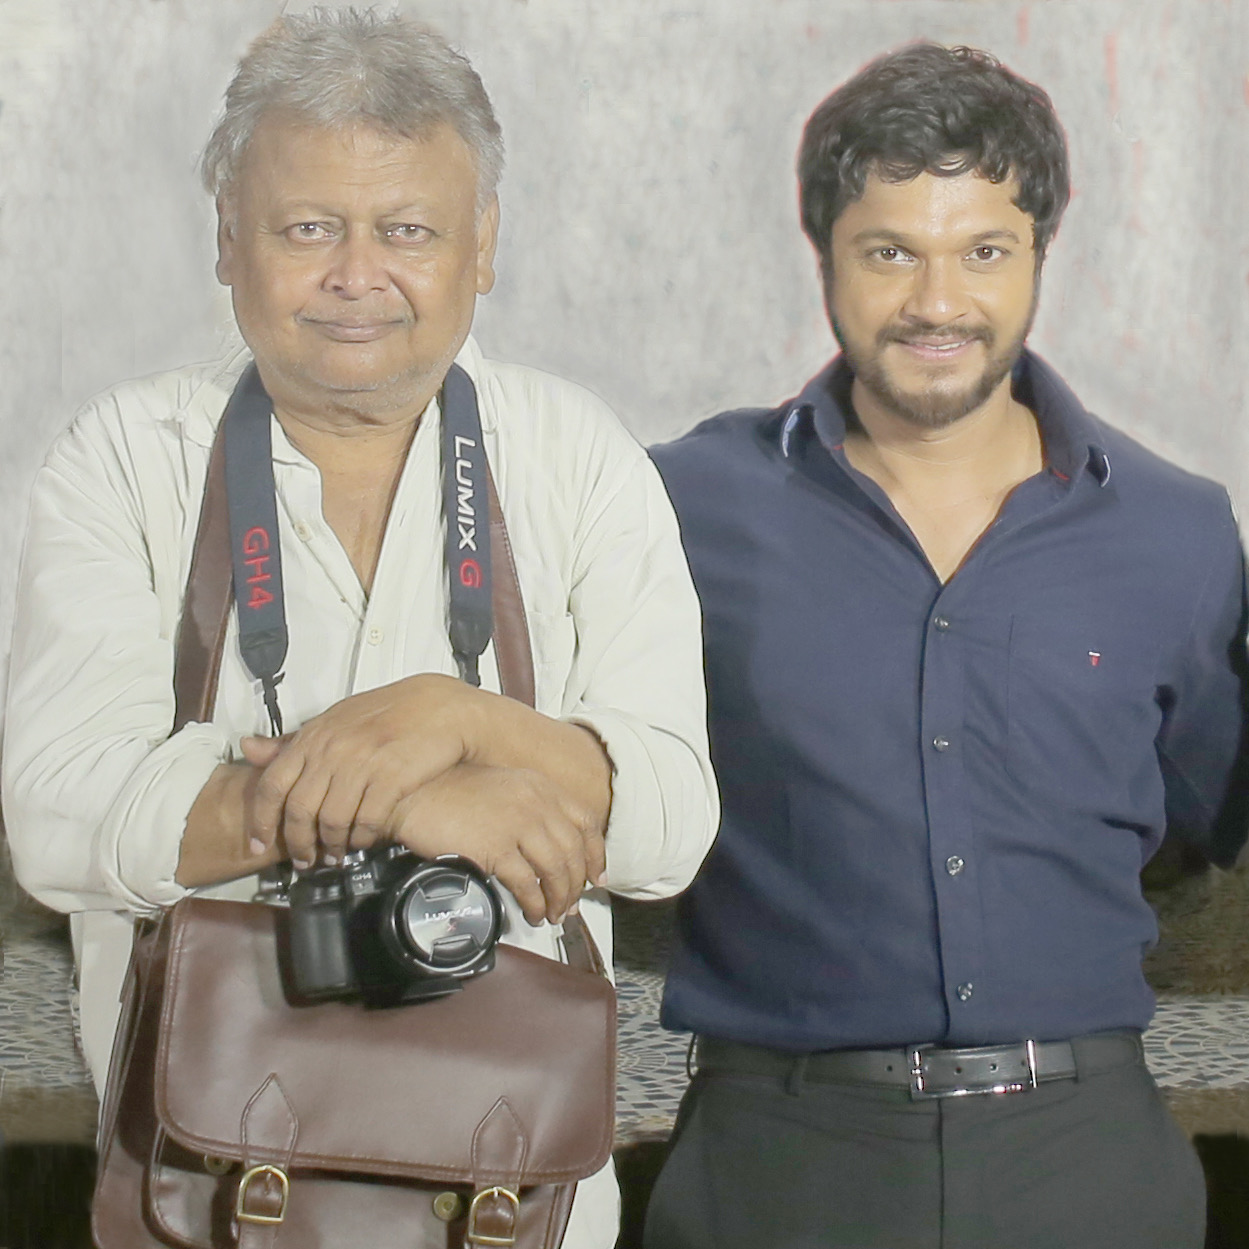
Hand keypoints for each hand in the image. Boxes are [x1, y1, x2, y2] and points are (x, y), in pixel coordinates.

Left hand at [240, 674, 479, 867]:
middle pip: (300, 810)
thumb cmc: (389, 714)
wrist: (441, 708)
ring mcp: (363, 763)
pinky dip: (362, 838)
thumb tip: (249, 749)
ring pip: (333, 820)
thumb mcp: (335, 721)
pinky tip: (363, 841)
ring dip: (332, 845)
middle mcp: (333, 749)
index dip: (261, 822)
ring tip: (336, 855)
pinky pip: (367, 821)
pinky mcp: (392, 778)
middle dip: (299, 843)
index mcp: (314, 736)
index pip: (272, 785)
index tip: (258, 845)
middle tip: (304, 859)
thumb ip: (294, 743)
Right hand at [387, 764, 606, 925]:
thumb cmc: (449, 794)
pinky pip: (527, 884)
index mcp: (539, 787)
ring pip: (555, 871)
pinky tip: (531, 912)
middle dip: (576, 885)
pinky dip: (534, 904)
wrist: (415, 795)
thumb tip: (548, 844)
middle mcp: (534, 802)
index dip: (595, 854)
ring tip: (551, 915)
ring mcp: (517, 823)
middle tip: (570, 905)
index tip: (595, 875)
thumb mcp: (502, 788)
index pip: (585, 822)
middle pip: (573, 852)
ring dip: (558, 899)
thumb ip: (529, 809)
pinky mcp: (496, 847)